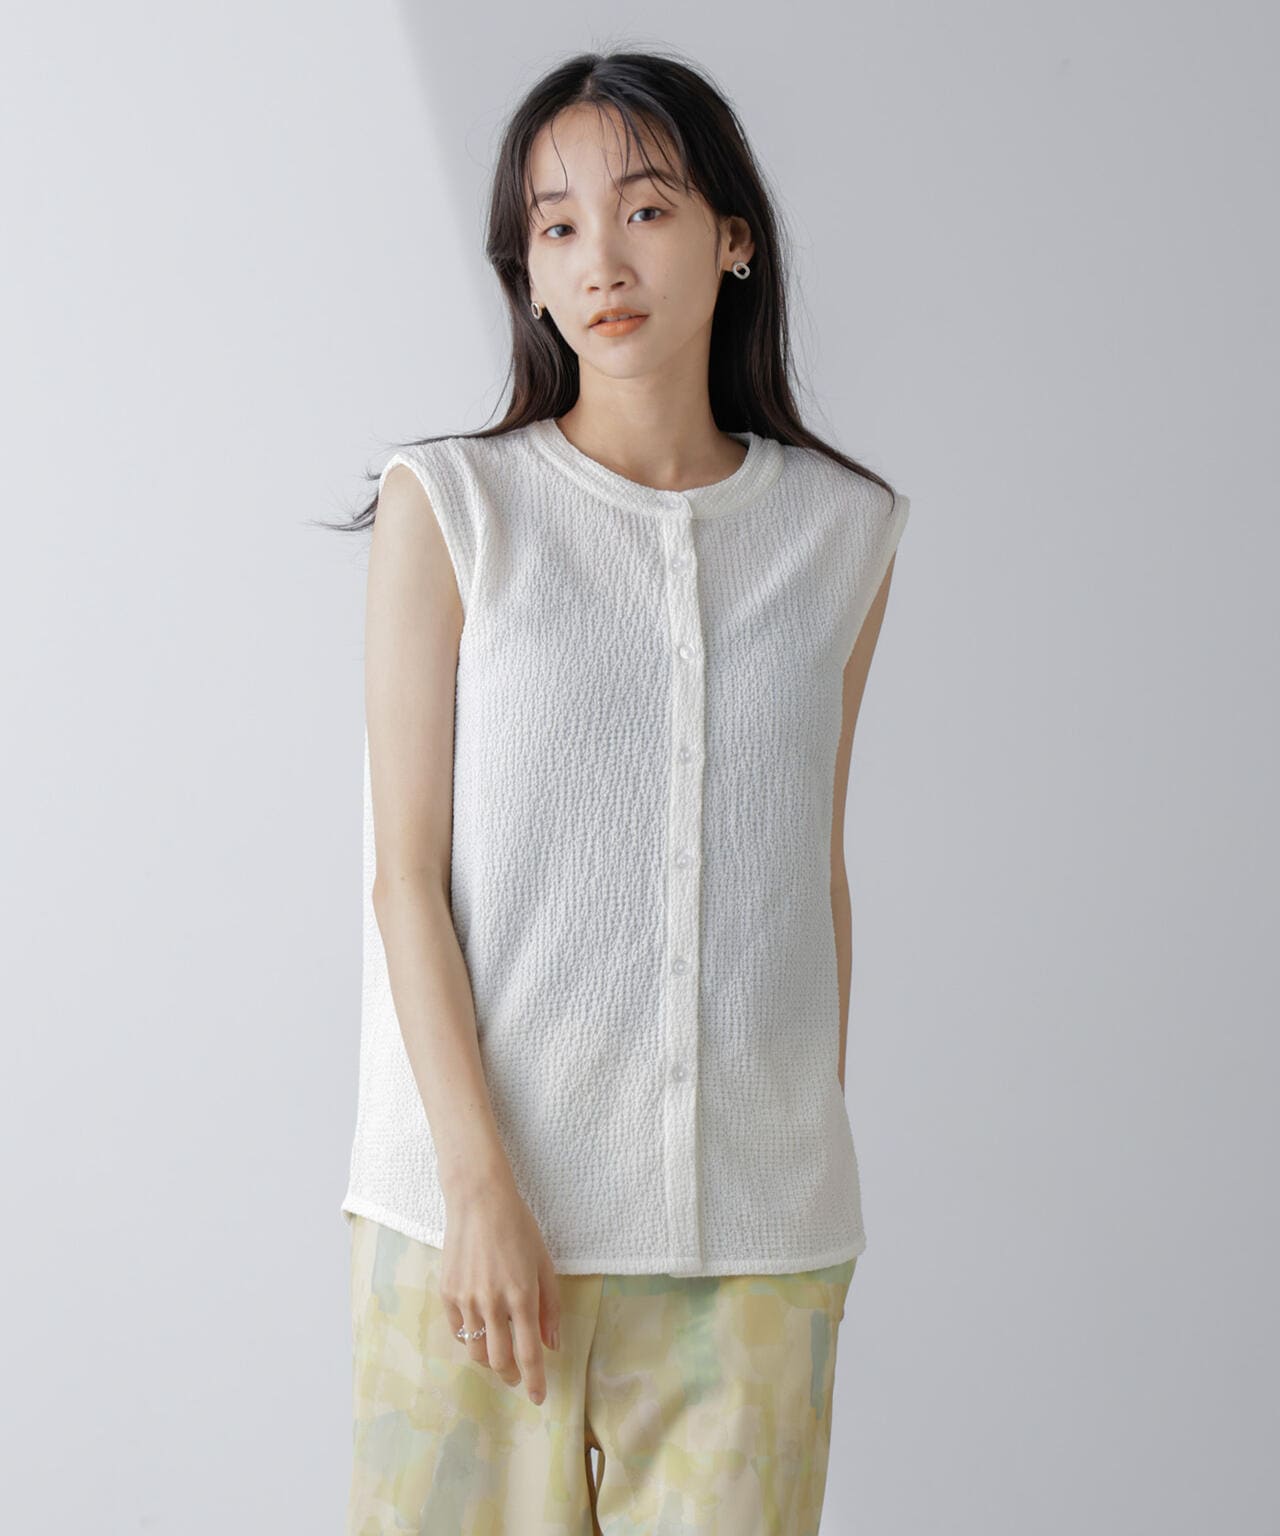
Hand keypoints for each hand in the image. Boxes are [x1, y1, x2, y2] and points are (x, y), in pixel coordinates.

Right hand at [439, 1176, 561, 1405]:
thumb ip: (550, 1307)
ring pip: (476, 1352)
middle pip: (499, 1361)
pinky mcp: (447, 1293)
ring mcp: (466, 1299)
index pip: (529, 1353)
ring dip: (490, 1361)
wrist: (478, 1200)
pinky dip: (471, 1339)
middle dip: (511, 1376)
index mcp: (522, 1295)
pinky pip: (458, 1331)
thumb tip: (552, 1345)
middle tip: (518, 1376)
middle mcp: (492, 1302)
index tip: (538, 1399)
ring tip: (499, 1353)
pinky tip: (481, 1331)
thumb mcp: (544, 1263)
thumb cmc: (518, 1227)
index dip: (535, 1382)